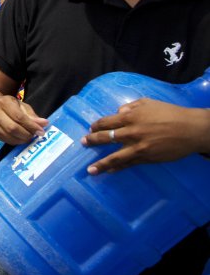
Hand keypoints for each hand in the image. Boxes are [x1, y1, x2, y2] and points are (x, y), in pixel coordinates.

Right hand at [0, 95, 47, 144]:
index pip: (19, 117)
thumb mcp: (20, 105)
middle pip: (13, 128)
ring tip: (29, 137)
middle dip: (27, 134)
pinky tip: (21, 139)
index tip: (41, 131)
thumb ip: (32, 115)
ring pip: (9, 136)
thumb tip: (44, 123)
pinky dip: (16, 141)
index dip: (31, 126)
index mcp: (4, 103)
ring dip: (22, 139)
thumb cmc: (8, 105)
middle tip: (35, 135)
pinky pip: (6, 140)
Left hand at [82, 99, 209, 174]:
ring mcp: (138, 147)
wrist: (191, 129)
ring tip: (90, 170)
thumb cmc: (171, 113)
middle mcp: (131, 132)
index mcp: (130, 116)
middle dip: (92, 141)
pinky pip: (129, 164)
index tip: (91, 129)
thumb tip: (118, 112)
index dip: (97, 125)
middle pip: (106, 138)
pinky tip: (109, 171)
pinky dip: (118, 168)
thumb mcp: (149, 103)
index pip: (107, 122)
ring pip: (115, 157)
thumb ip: (131, 106)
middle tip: (83, 143)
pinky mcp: (147, 158)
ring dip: (101, 164)